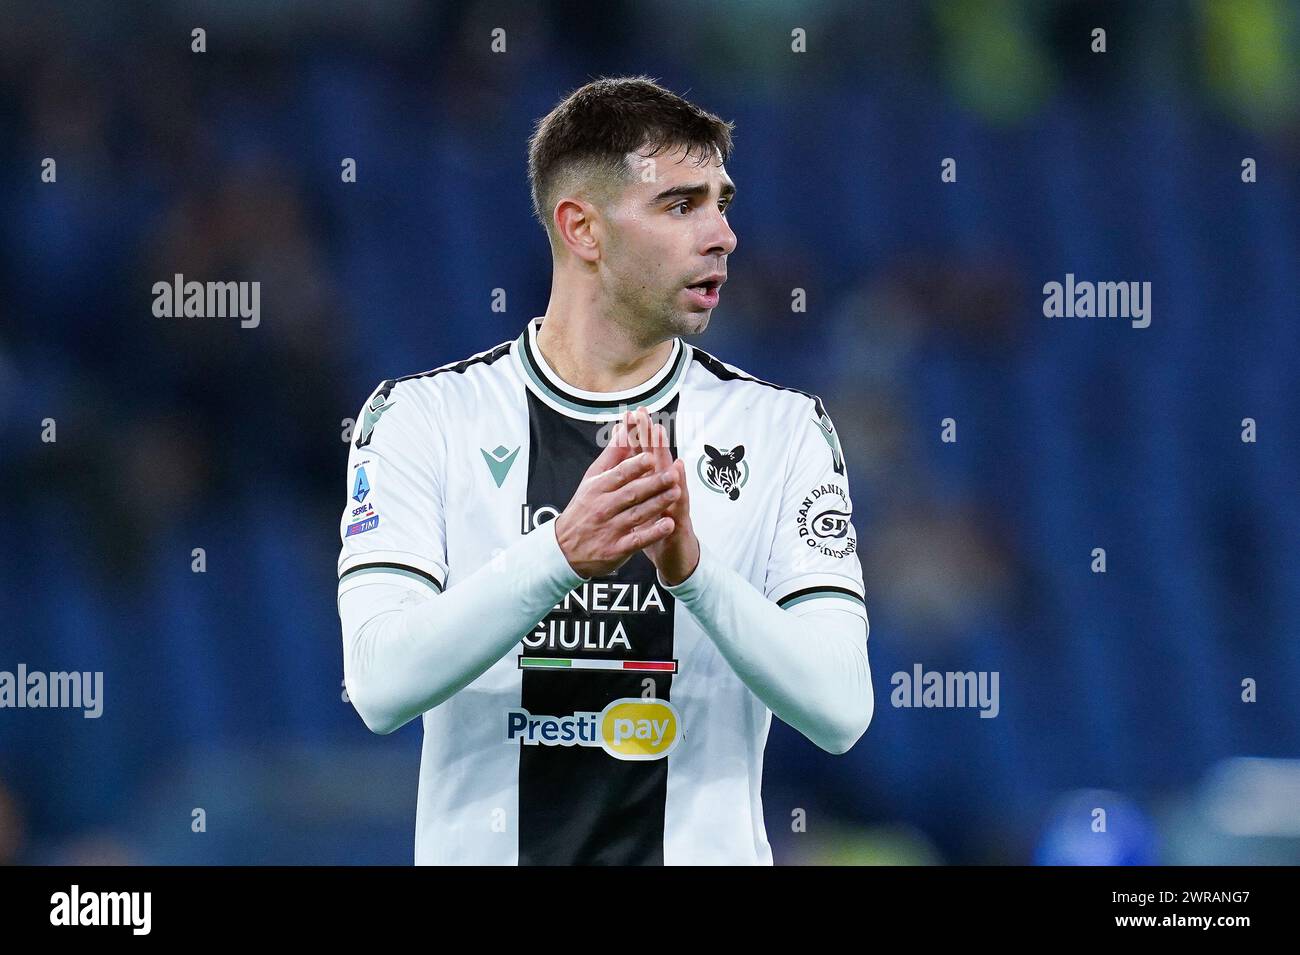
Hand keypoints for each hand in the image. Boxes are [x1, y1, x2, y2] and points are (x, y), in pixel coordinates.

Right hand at [553, 413, 680, 578]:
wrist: (564, 549)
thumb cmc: (583, 509)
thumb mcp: (592, 480)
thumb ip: (612, 455)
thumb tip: (625, 427)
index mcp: (598, 488)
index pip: (619, 474)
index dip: (635, 466)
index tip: (651, 457)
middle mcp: (604, 507)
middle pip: (631, 493)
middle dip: (653, 483)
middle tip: (672, 474)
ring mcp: (610, 529)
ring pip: (637, 514)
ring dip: (658, 504)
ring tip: (676, 493)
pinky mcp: (616, 549)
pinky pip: (637, 540)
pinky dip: (653, 533)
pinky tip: (668, 525)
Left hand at [626, 407, 698, 585]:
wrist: (677, 558)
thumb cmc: (658, 528)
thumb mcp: (643, 506)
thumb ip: (637, 483)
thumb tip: (627, 462)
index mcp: (652, 486)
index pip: (643, 457)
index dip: (636, 437)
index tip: (631, 412)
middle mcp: (665, 489)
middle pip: (656, 458)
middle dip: (650, 436)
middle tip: (645, 414)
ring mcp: (674, 502)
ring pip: (669, 474)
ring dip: (664, 453)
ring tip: (659, 433)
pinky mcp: (679, 520)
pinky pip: (678, 503)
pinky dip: (678, 486)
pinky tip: (678, 472)